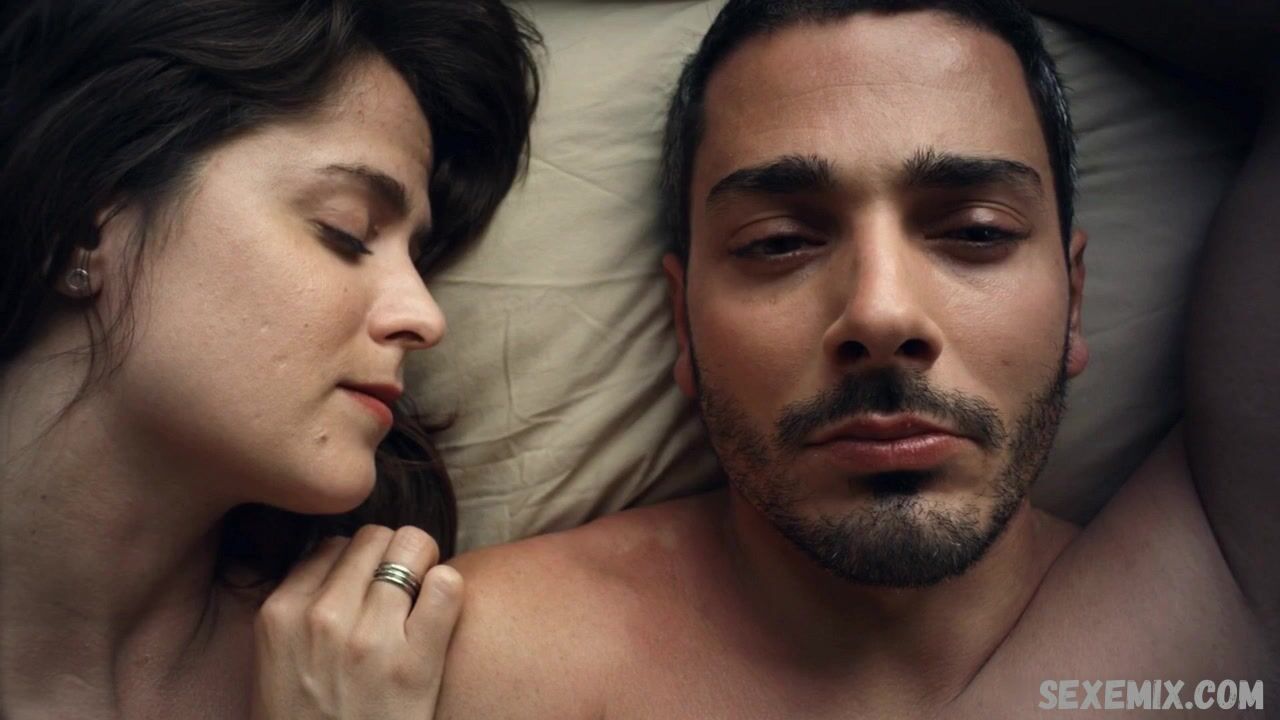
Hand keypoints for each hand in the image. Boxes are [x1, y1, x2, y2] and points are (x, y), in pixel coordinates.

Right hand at [250, 524, 462, 718]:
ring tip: (422, 605)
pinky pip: (447, 585)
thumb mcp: (277, 663)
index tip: (367, 594)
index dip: (357, 566)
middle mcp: (321, 618)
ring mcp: (370, 638)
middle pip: (375, 537)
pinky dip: (449, 594)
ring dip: (424, 570)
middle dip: (393, 559)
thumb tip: (345, 557)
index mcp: (280, 614)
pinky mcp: (416, 663)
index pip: (332, 545)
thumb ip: (301, 607)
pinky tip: (439, 619)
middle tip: (402, 595)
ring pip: (412, 546)